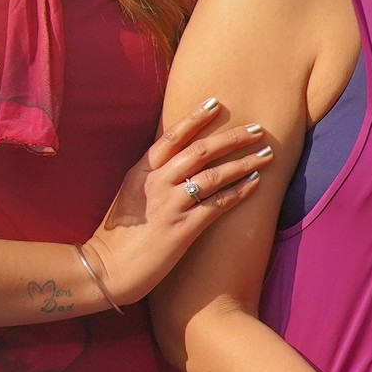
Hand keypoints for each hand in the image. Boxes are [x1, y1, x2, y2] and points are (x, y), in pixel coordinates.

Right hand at [85, 100, 276, 303]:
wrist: (105, 269)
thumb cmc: (118, 235)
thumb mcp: (129, 195)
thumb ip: (150, 175)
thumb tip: (173, 158)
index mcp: (141, 172)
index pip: (171, 137)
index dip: (195, 118)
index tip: (215, 102)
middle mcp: (155, 183)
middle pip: (199, 151)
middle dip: (231, 137)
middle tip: (257, 128)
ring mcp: (169, 206)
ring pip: (213, 175)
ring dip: (243, 162)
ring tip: (266, 154)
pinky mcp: (181, 229)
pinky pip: (217, 205)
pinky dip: (238, 192)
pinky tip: (255, 182)